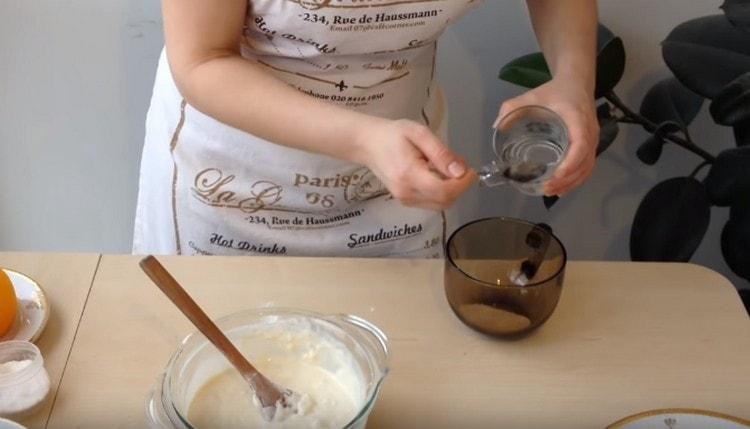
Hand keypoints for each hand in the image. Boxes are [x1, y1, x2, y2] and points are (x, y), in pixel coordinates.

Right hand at [353, 118, 475, 210]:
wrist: (368, 144)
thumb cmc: (393, 134)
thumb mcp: (419, 134)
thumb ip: (441, 153)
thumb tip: (460, 171)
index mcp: (409, 175)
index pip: (444, 191)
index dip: (463, 184)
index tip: (471, 171)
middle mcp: (406, 193)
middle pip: (444, 202)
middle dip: (459, 187)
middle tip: (460, 166)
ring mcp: (405, 200)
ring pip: (440, 205)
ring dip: (451, 190)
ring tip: (448, 168)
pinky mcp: (405, 201)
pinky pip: (431, 203)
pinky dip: (441, 192)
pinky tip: (438, 175)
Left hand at [496, 78, 598, 195]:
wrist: (576, 83)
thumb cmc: (555, 91)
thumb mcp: (532, 96)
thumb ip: (513, 108)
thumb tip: (496, 125)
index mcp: (577, 119)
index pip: (580, 144)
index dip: (570, 162)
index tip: (556, 175)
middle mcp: (590, 132)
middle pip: (585, 161)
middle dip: (567, 179)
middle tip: (547, 188)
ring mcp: (593, 139)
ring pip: (588, 167)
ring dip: (572, 182)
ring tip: (552, 191)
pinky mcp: (591, 144)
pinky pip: (587, 165)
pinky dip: (576, 179)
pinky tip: (562, 187)